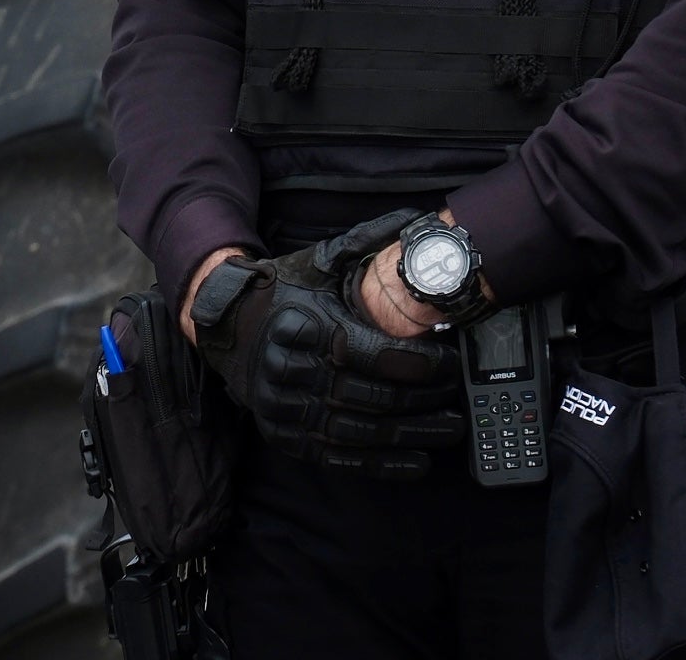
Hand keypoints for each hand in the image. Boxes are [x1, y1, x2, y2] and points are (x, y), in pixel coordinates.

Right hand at [192, 212, 463, 478]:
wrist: (228, 328)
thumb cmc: (284, 294)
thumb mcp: (319, 263)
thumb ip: (366, 243)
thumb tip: (415, 221)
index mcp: (303, 325)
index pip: (369, 353)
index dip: (416, 364)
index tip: (449, 363)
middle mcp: (289, 371)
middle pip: (370, 396)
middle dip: (423, 400)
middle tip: (457, 397)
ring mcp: (285, 410)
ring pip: (360, 433)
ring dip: (412, 435)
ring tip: (449, 428)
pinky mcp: (287, 439)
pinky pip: (341, 459)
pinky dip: (383, 465)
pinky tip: (417, 461)